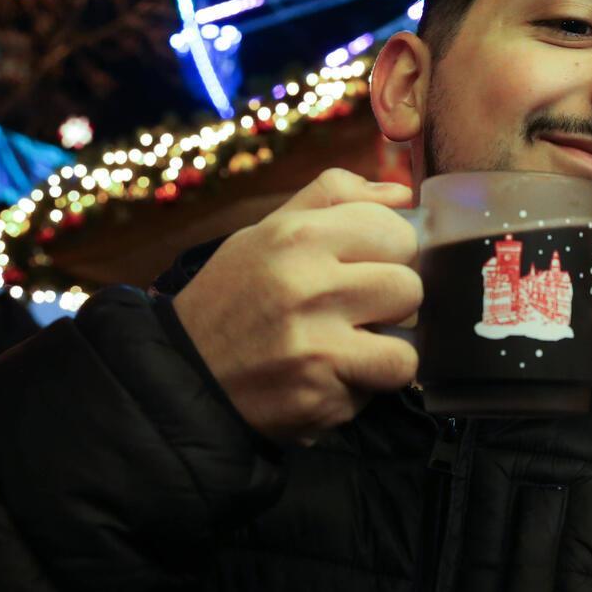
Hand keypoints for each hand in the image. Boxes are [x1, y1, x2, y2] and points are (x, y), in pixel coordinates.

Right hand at [171, 169, 420, 443]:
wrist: (181, 375)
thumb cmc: (233, 298)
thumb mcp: (266, 233)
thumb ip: (334, 199)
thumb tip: (401, 194)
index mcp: (298, 237)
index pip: (396, 232)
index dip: (390, 252)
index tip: (367, 265)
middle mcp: (308, 288)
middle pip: (410, 288)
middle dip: (389, 303)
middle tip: (355, 311)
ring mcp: (315, 348)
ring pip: (406, 350)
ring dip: (383, 353)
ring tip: (348, 346)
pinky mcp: (318, 398)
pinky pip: (375, 391)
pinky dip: (359, 389)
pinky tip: (325, 377)